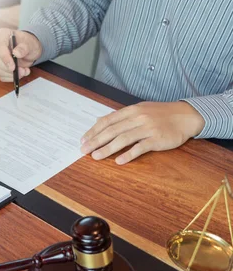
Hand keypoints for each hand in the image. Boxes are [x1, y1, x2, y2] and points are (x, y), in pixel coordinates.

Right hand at [0, 28, 41, 81]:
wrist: (28, 50)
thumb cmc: (28, 44)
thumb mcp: (30, 44)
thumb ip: (24, 48)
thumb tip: (16, 53)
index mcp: (2, 35)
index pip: (0, 47)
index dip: (5, 58)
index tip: (13, 67)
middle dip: (9, 69)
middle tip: (22, 71)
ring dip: (11, 75)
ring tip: (24, 71)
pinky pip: (0, 75)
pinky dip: (10, 77)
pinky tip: (19, 74)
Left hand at [80, 101, 204, 164]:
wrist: (186, 116)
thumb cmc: (161, 114)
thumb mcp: (139, 109)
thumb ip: (119, 116)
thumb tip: (99, 120)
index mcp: (131, 110)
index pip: (107, 121)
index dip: (94, 131)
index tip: (83, 140)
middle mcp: (138, 118)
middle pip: (112, 131)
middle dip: (96, 141)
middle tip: (84, 151)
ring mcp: (148, 128)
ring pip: (123, 139)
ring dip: (107, 149)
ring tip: (96, 156)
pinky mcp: (157, 139)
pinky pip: (140, 147)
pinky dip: (128, 154)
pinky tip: (118, 161)